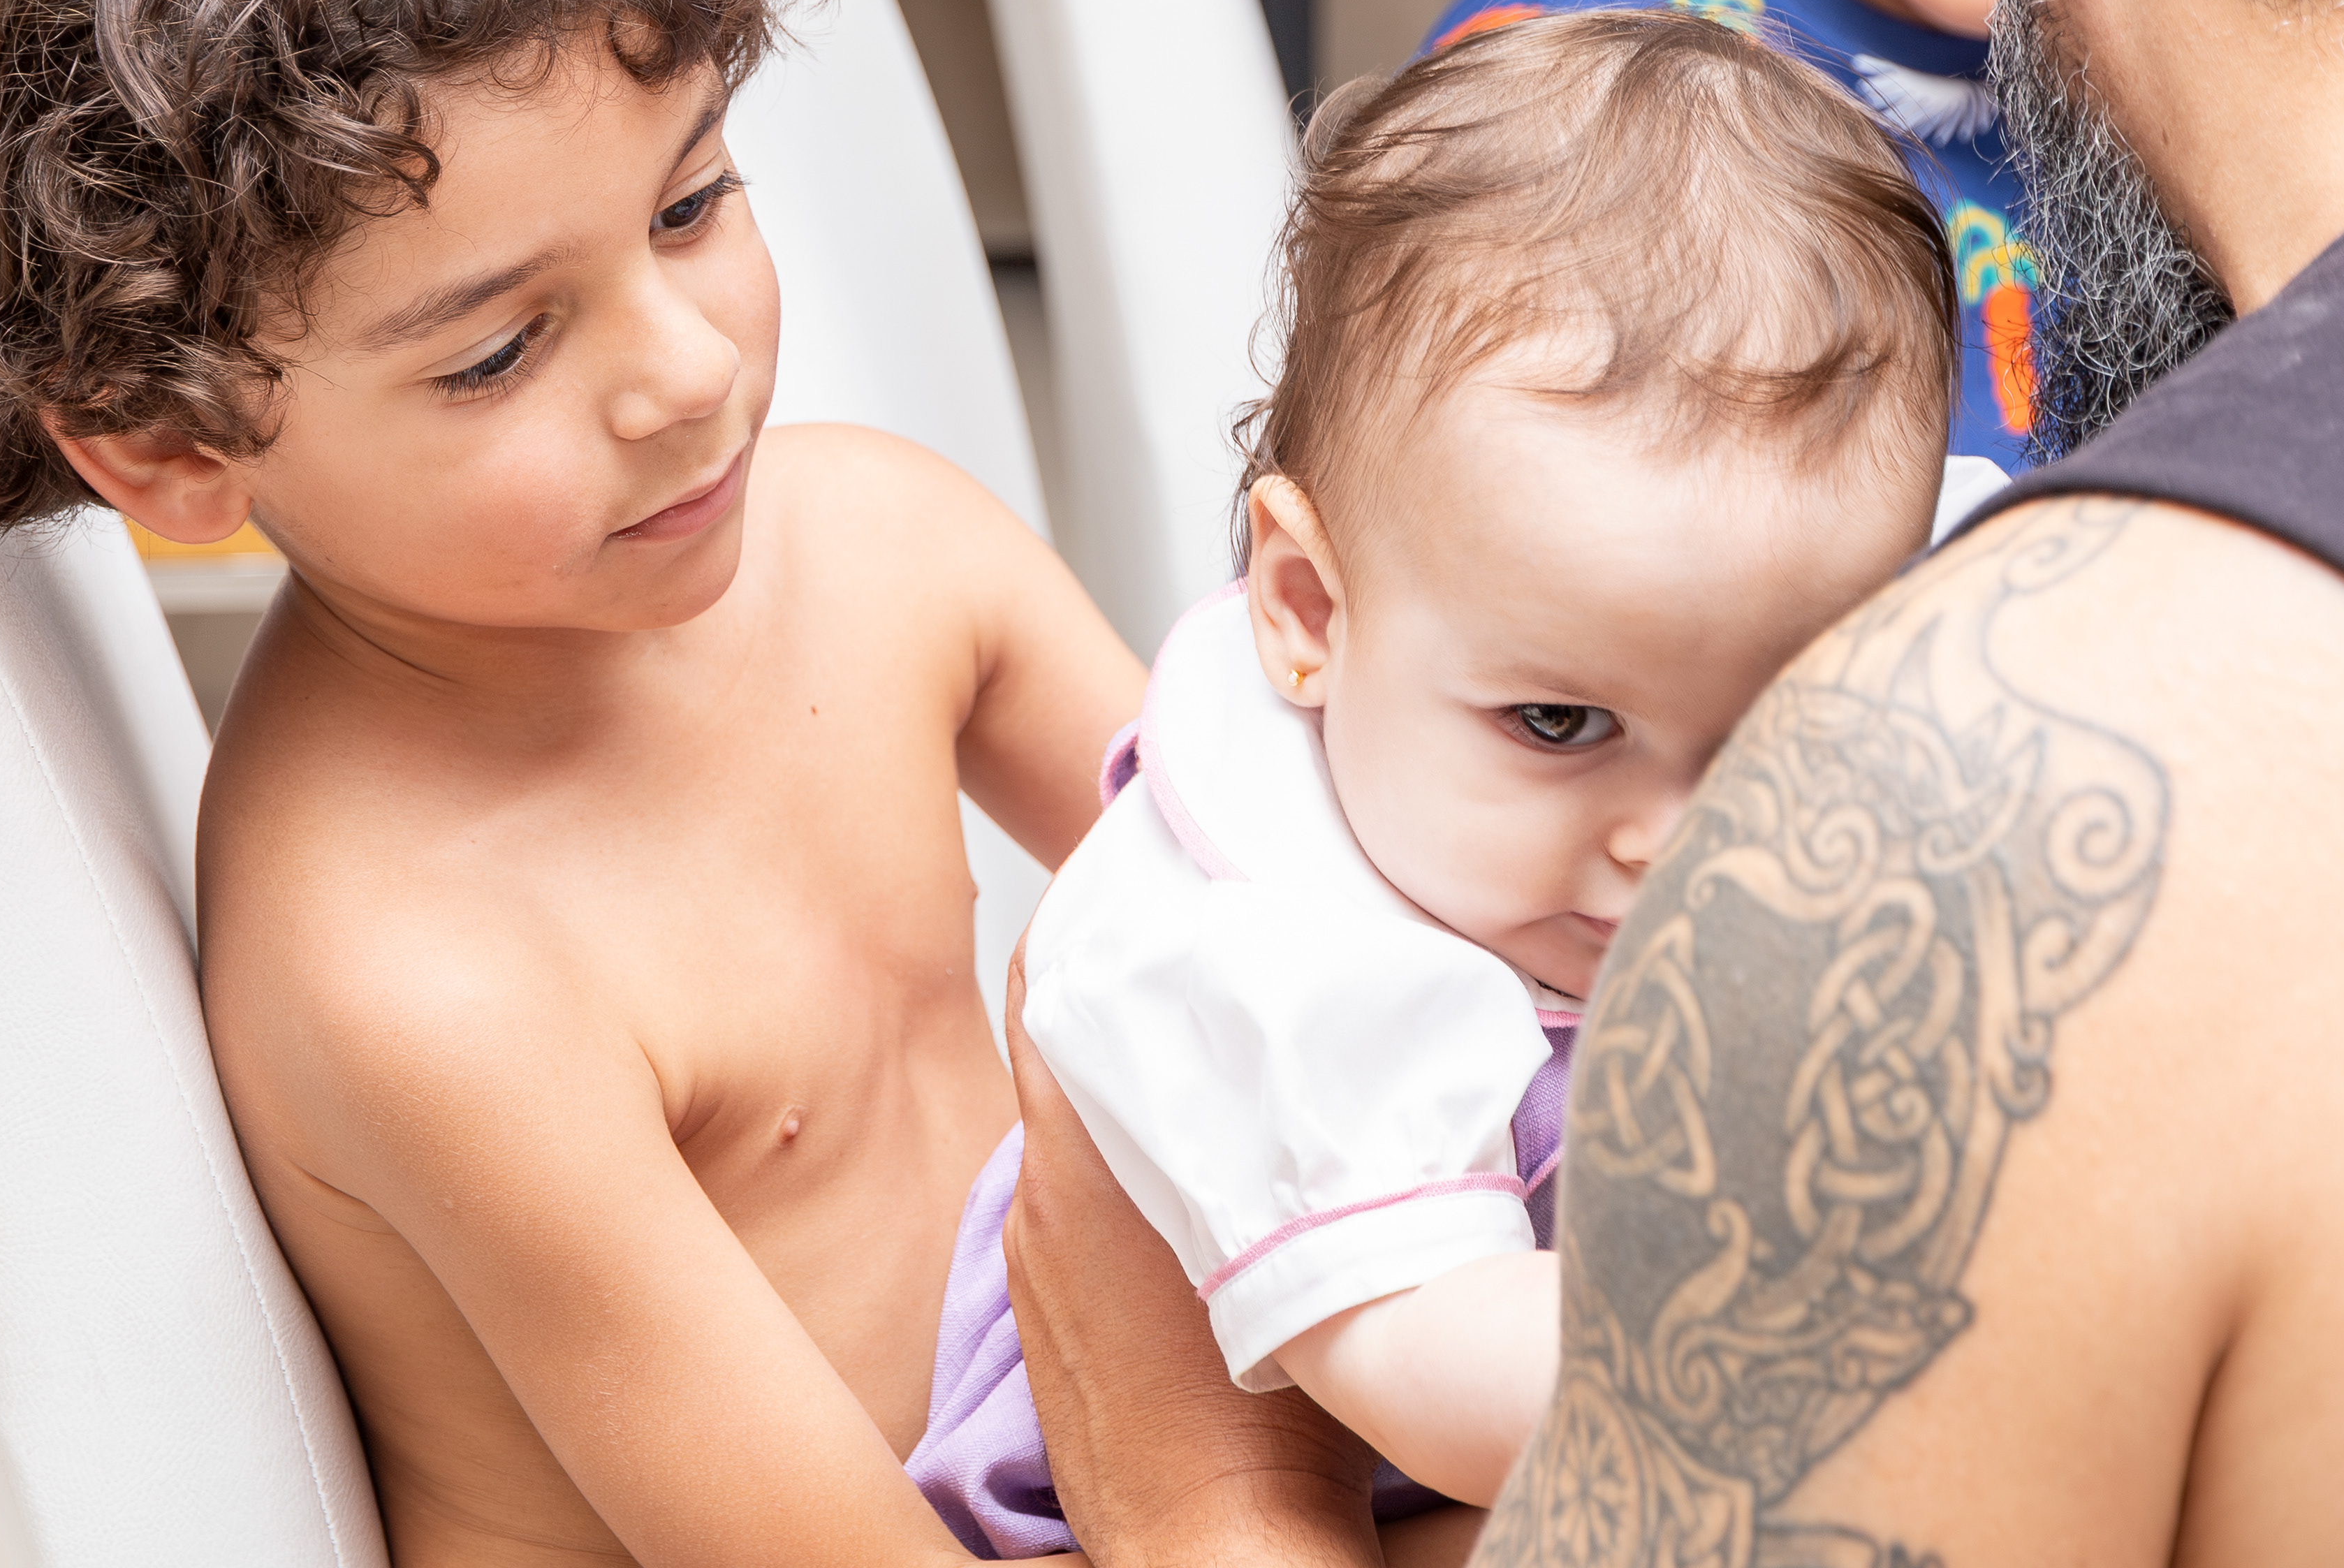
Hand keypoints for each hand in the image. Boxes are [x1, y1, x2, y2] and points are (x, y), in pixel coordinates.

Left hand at [1001, 945, 1385, 1567]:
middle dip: (1129, 977)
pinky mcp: (1046, 1311)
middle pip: (1069, 1037)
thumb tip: (1307, 1041)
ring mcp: (1036, 1255)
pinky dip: (1123, 1150)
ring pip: (1077, 1117)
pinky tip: (1197, 1154)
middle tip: (1209, 924)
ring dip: (1134, 1068)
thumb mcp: (1302, 1240)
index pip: (1056, 977)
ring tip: (1219, 1028)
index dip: (1091, 901)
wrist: (1214, 1551)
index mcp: (1086, 1157)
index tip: (1145, 847)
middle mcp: (1041, 1193)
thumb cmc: (1270, 1417)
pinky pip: (1074, 1191)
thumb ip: (1285, 1133)